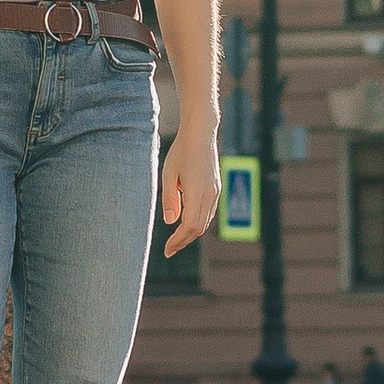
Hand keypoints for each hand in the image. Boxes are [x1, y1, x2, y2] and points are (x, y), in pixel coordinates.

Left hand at [159, 121, 219, 256]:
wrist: (201, 134)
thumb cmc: (181, 151)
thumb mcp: (169, 174)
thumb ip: (170, 199)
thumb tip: (170, 222)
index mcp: (197, 192)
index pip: (189, 226)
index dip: (178, 240)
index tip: (167, 249)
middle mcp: (210, 195)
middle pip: (198, 228)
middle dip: (184, 241)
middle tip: (169, 250)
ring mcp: (215, 192)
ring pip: (205, 222)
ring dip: (191, 233)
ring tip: (176, 240)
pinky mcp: (216, 188)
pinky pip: (208, 212)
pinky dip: (197, 223)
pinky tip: (186, 224)